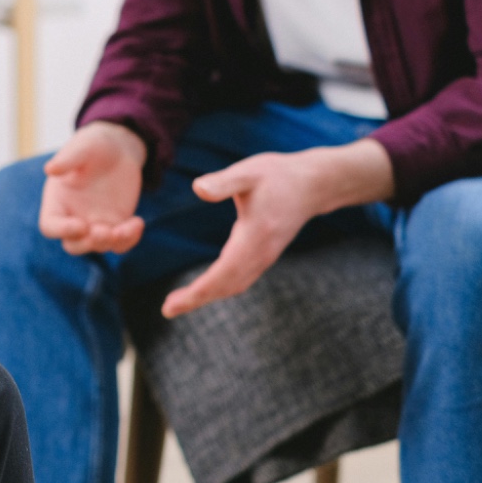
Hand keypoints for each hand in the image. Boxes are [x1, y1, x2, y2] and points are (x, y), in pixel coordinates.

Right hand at [39, 121, 146, 255]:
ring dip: (112, 242)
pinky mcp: (116, 224)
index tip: (81, 225)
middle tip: (105, 232)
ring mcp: (95, 223)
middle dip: (88, 243)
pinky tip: (138, 222)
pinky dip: (130, 239)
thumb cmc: (93, 145)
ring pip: (99, 246)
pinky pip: (121, 242)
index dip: (62, 230)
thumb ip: (67, 159)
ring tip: (127, 227)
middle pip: (73, 245)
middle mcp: (73, 217)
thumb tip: (50, 169)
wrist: (117, 148)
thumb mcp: (81, 147)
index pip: (51, 226)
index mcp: (57, 201)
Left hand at [161, 139, 393, 318]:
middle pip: (227, 286)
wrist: (313, 184)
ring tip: (180, 302)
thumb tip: (198, 188)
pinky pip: (241, 279)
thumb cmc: (277, 175)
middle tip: (168, 309)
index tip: (174, 304)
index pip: (223, 273)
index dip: (198, 291)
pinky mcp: (266, 254)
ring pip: (235, 285)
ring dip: (208, 295)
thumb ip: (223, 182)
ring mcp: (265, 256)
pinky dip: (221, 287)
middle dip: (197, 299)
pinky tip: (205, 287)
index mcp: (254, 236)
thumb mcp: (248, 173)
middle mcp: (261, 253)